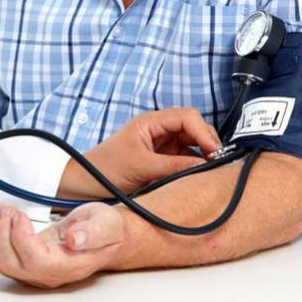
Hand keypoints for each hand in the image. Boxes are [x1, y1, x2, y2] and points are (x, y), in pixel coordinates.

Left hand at [0, 203, 122, 288]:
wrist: (103, 237)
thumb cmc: (105, 231)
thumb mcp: (106, 224)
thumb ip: (93, 232)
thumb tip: (75, 240)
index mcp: (67, 266)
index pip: (33, 261)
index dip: (20, 237)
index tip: (21, 215)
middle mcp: (46, 274)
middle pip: (8, 264)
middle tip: (5, 208)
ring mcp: (31, 271)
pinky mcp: (21, 262)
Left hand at [57, 108, 221, 198]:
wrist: (84, 184)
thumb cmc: (104, 168)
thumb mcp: (141, 167)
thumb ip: (174, 166)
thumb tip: (204, 165)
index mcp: (151, 122)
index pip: (188, 117)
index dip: (204, 132)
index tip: (214, 151)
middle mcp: (158, 131)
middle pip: (194, 130)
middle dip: (207, 143)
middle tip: (217, 163)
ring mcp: (160, 146)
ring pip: (192, 147)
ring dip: (202, 157)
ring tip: (209, 172)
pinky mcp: (160, 162)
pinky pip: (183, 161)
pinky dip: (192, 168)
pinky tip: (196, 177)